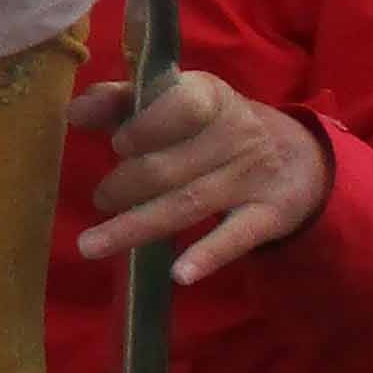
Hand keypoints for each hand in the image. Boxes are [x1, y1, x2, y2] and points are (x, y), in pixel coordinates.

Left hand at [72, 70, 331, 283]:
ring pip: (190, 203)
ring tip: (93, 243)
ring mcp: (253, 178)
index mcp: (208, 97)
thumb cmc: (213, 124)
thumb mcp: (176, 100)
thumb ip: (121, 101)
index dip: (146, 126)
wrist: (300, 154)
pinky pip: (236, 237)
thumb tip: (73, 112)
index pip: (181, 106)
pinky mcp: (270, 216)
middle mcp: (234, 135)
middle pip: (173, 166)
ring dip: (138, 225)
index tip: (116, 145)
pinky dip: (207, 255)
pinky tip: (178, 275)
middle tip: (100, 198)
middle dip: (128, 184)